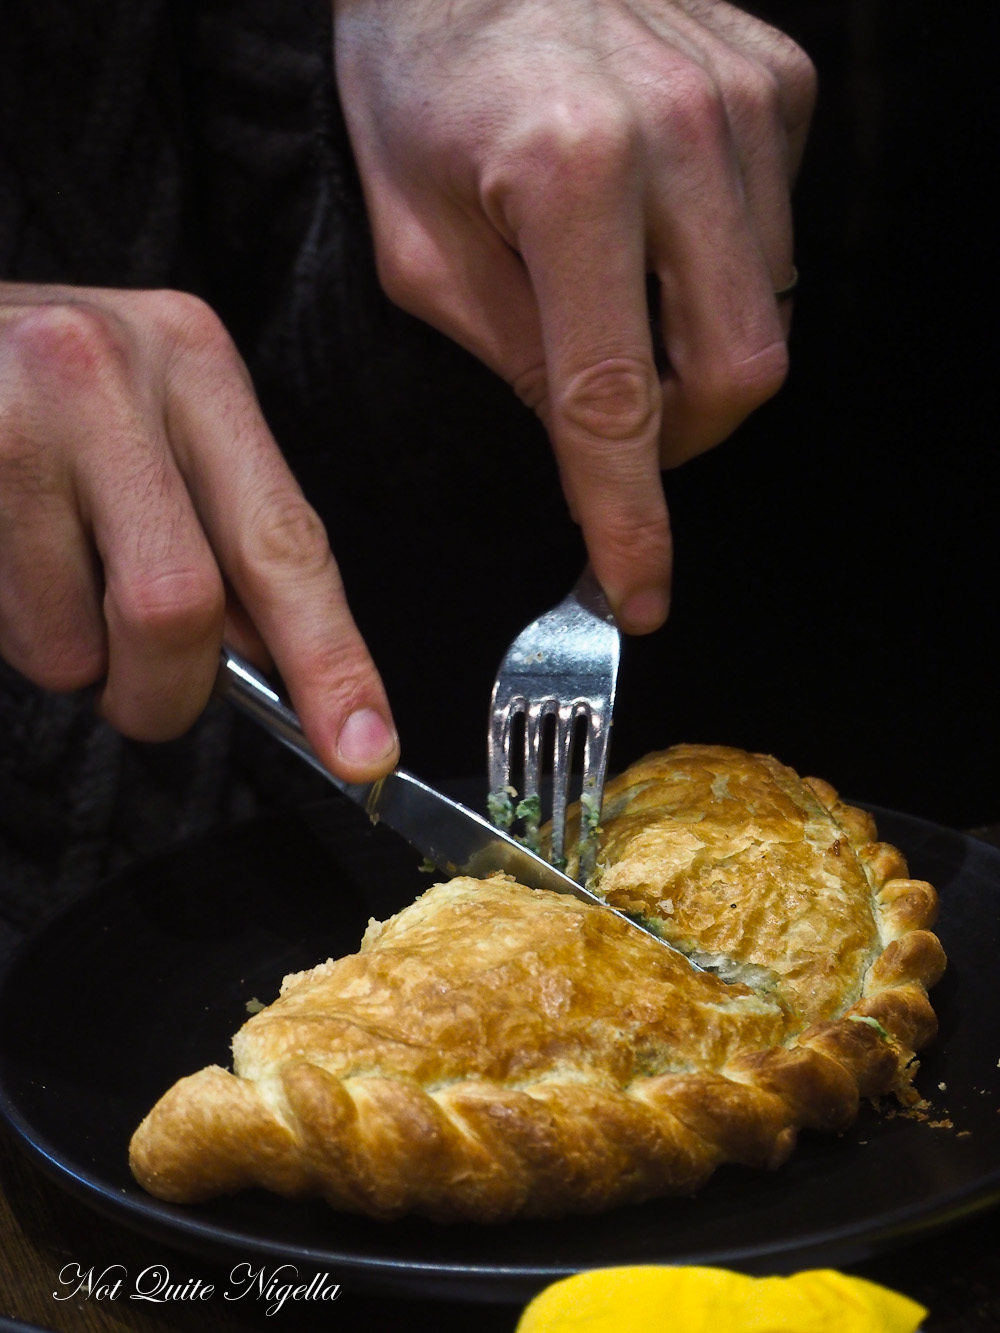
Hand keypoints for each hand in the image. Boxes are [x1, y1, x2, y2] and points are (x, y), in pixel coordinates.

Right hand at [0, 282, 398, 779]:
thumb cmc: (35, 391)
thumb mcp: (146, 422)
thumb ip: (217, 533)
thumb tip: (275, 667)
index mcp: (192, 361)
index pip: (282, 541)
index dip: (330, 661)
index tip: (365, 749)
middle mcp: (104, 372)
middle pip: (178, 605)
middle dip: (165, 692)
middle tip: (144, 696)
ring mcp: (6, 416)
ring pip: (70, 644)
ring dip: (70, 661)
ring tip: (44, 588)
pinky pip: (0, 627)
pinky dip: (14, 634)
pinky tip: (2, 564)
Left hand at [333, 0, 814, 630]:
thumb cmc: (416, 87)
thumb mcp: (417, 247)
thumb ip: (508, 357)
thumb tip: (590, 442)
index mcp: (567, 175)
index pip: (614, 402)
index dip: (630, 519)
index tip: (639, 594)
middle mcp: (678, 131)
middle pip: (736, 370)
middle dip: (681, 437)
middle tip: (617, 432)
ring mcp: (741, 99)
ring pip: (770, 310)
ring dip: (698, 351)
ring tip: (621, 304)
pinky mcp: (775, 81)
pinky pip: (779, 234)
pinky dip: (721, 271)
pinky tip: (658, 232)